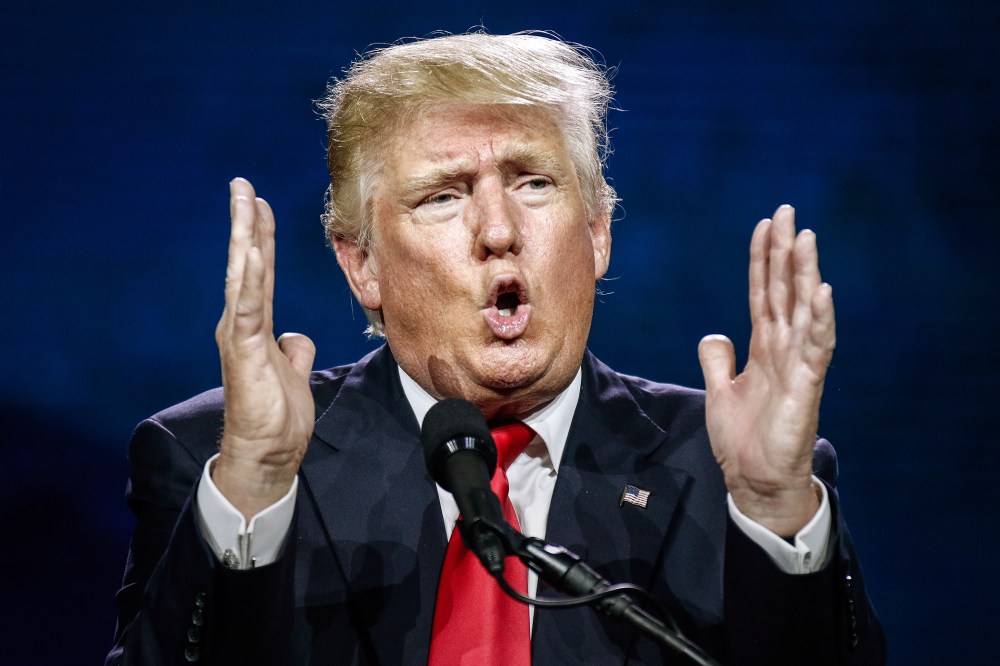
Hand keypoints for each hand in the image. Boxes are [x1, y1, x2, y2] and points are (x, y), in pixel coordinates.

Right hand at [212, 178, 316, 518]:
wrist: (269, 451)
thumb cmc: (277, 415)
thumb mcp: (293, 371)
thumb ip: (293, 349)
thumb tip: (297, 335)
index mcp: (254, 326)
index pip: (260, 273)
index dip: (260, 237)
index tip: (259, 204)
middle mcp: (241, 324)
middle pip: (246, 264)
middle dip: (244, 223)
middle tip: (242, 185)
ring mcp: (240, 335)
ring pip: (243, 276)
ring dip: (244, 238)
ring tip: (244, 202)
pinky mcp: (244, 349)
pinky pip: (248, 306)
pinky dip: (249, 278)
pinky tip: (251, 250)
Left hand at [698, 205, 834, 535]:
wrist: (755, 481)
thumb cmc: (743, 438)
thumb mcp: (719, 390)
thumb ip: (717, 360)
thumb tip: (714, 334)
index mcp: (763, 346)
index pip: (763, 292)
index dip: (762, 259)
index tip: (764, 225)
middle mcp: (784, 348)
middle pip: (784, 290)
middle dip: (785, 252)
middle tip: (787, 212)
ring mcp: (798, 365)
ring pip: (803, 310)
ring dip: (805, 274)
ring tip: (806, 238)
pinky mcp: (806, 386)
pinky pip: (816, 347)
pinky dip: (820, 319)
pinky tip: (822, 291)